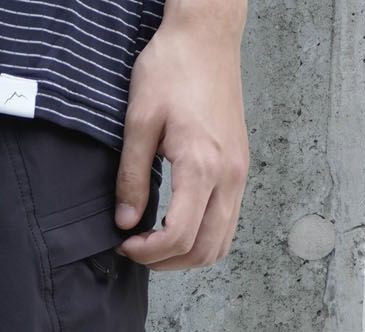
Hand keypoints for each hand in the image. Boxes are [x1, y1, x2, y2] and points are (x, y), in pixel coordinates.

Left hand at [114, 1, 249, 270]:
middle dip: (167, 262)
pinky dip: (204, 238)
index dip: (148, 253)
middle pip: (205, 249)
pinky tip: (177, 228)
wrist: (207, 36)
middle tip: (136, 251)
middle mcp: (229, 175)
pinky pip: (229, 222)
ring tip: (155, 245)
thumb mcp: (139, 122)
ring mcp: (240, 173)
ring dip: (187, 256)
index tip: (125, 244)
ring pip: (222, 242)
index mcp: (203, 165)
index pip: (180, 236)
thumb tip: (126, 222)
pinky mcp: (240, 167)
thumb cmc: (172, 69)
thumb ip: (131, 177)